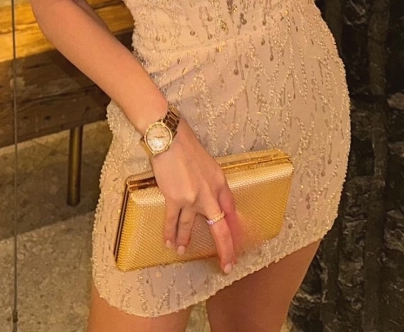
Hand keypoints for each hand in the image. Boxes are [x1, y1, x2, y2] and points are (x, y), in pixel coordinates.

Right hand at [150, 118, 241, 273]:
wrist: (171, 139)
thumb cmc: (188, 147)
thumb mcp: (209, 164)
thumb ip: (212, 183)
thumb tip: (210, 199)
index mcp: (220, 183)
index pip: (231, 212)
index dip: (234, 229)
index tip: (235, 242)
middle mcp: (210, 193)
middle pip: (220, 228)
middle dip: (225, 249)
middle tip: (227, 265)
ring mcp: (192, 198)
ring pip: (190, 226)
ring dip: (185, 240)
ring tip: (181, 250)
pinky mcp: (175, 199)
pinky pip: (173, 222)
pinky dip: (169, 233)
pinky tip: (168, 242)